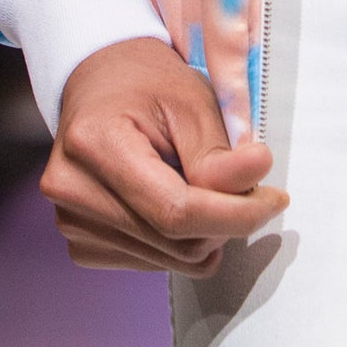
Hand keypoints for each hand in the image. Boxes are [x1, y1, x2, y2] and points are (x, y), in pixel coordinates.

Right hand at [43, 39, 288, 272]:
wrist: (103, 84)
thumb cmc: (146, 83)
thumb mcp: (192, 100)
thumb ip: (220, 153)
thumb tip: (256, 183)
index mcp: (94, 145)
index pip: (176, 211)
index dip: (236, 214)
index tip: (275, 200)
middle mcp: (72, 190)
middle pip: (176, 242)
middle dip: (226, 220)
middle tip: (245, 184)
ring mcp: (71, 223)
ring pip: (169, 260)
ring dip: (205, 232)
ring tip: (201, 181)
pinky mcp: (81, 244)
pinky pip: (153, 262)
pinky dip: (179, 240)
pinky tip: (174, 197)